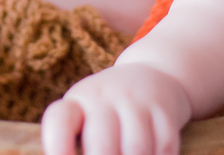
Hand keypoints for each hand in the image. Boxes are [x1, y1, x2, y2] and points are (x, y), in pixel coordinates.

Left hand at [41, 63, 191, 154]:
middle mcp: (106, 96)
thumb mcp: (84, 117)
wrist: (150, 77)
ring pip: (137, 150)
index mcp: (78, 101)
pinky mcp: (164, 110)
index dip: (58, 148)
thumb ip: (74, 144)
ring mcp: (137, 101)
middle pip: (102, 146)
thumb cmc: (106, 111)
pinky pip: (165, 147)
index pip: (60, 121)